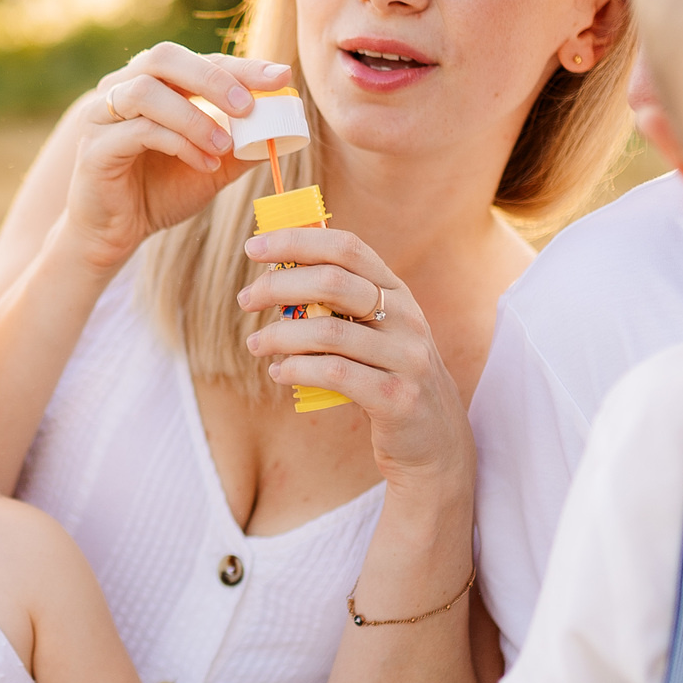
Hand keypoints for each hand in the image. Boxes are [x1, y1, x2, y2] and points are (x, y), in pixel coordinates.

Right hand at [57, 45, 289, 273]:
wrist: (115, 234)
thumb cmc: (160, 193)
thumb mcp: (212, 167)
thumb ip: (241, 147)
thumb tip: (283, 130)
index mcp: (155, 83)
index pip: (200, 61)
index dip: (242, 66)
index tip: (281, 77)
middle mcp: (123, 88)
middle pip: (165, 58)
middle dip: (212, 78)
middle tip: (248, 106)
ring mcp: (102, 115)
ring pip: (146, 91)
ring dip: (194, 117)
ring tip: (224, 146)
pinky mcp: (95, 148)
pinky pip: (137, 131)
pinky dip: (178, 143)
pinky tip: (203, 164)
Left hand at [238, 224, 470, 492]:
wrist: (436, 440)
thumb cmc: (389, 377)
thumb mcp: (376, 332)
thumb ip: (340, 305)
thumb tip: (277, 275)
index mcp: (398, 292)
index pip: (346, 248)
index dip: (296, 241)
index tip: (253, 248)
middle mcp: (407, 317)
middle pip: (333, 282)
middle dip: (279, 286)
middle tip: (246, 301)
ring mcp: (406, 357)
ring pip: (328, 331)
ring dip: (280, 335)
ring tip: (256, 344)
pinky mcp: (397, 398)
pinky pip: (335, 374)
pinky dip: (297, 370)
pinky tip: (278, 373)